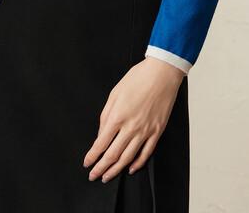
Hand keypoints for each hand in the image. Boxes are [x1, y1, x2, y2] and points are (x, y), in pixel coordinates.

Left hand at [82, 56, 185, 182]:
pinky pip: (146, 152)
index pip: (101, 143)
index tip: (87, 163)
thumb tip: (101, 133)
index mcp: (118, 116)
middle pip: (113, 155)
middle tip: (94, 175)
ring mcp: (145, 131)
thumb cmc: (138, 78)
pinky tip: (130, 168)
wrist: (162, 73)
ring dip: (116, 170)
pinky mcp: (157, 131)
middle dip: (101, 168)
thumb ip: (106, 115)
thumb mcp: (114, 93)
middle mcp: (131, 127)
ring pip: (128, 158)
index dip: (92, 156)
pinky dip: (137, 163)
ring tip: (108, 176)